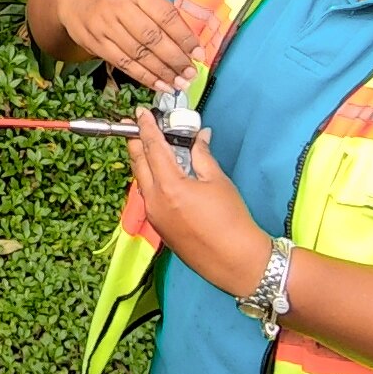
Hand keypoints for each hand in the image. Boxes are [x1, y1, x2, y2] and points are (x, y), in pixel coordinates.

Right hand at [56, 0, 200, 92]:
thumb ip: (159, 12)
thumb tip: (187, 42)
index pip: (165, 16)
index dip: (184, 37)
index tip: (198, 54)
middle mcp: (118, 8)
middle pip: (152, 38)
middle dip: (175, 59)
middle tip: (190, 74)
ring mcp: (105, 27)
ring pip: (138, 54)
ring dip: (162, 73)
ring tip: (179, 84)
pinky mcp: (96, 44)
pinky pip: (123, 64)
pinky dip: (144, 77)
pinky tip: (159, 85)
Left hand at [126, 109, 270, 297]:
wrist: (235, 260)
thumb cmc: (231, 220)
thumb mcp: (218, 181)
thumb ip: (201, 155)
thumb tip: (198, 137)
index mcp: (169, 186)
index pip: (152, 148)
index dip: (146, 127)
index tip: (140, 113)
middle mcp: (154, 200)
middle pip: (138, 163)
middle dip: (137, 142)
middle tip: (138, 126)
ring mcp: (154, 215)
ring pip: (141, 180)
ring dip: (143, 161)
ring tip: (150, 146)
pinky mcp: (158, 226)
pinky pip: (147, 195)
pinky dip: (150, 179)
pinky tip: (161, 173)